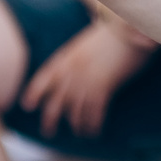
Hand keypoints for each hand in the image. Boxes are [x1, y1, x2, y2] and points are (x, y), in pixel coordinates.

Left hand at [20, 17, 156, 139]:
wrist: (132, 28)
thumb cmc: (111, 36)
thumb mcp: (83, 45)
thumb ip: (71, 61)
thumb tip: (63, 78)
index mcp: (67, 58)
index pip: (45, 78)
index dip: (35, 93)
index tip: (27, 106)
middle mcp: (74, 70)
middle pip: (56, 101)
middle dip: (50, 119)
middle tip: (48, 132)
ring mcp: (88, 79)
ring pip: (75, 110)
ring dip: (76, 124)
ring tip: (79, 131)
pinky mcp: (105, 85)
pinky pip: (94, 111)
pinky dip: (93, 124)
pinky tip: (94, 131)